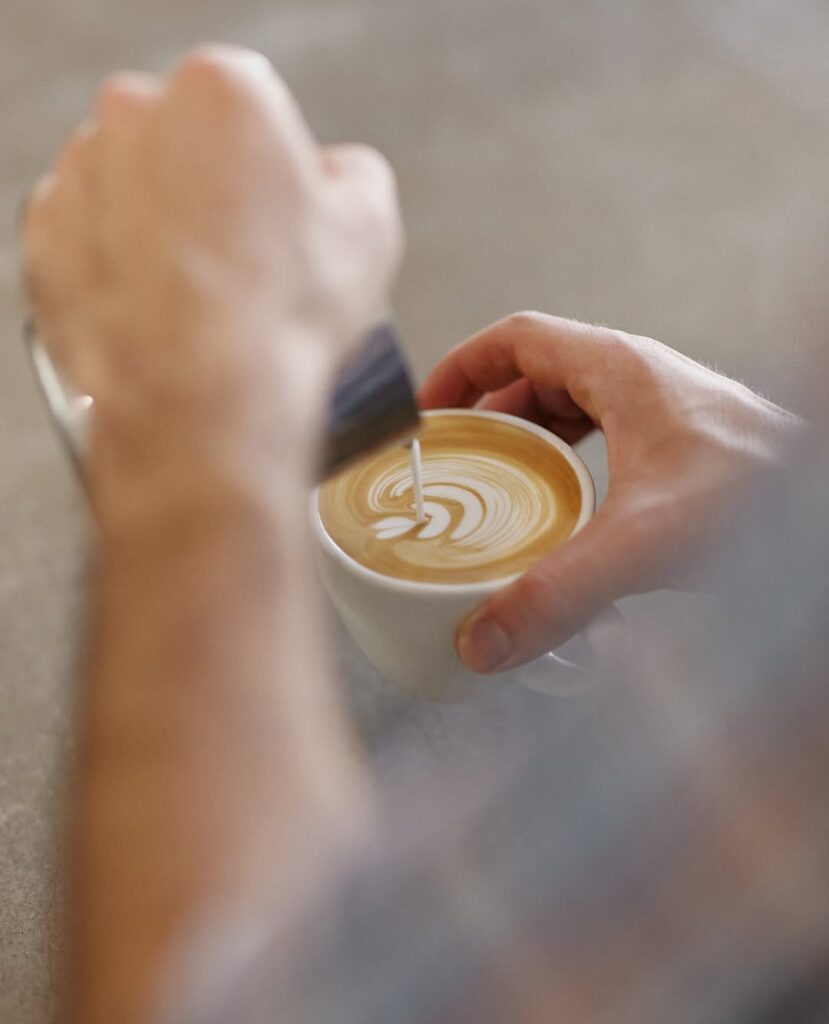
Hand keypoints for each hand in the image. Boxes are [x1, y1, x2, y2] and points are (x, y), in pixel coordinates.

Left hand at [20, 45, 401, 494]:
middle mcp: (135, 116)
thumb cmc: (280, 318)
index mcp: (222, 92)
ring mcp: (81, 178)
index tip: (286, 215)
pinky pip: (93, 239)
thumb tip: (337, 179)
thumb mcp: (371, 230)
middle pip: (187, 139)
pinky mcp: (45, 241)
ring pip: (134, 187)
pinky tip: (163, 311)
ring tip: (206, 297)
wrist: (203, 405)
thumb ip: (354, 176)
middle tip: (250, 259)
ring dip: (164, 224)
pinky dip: (121, 265)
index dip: (278, 167)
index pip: (255, 107)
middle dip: (215, 187)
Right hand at [419, 312, 801, 671]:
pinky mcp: (680, 447)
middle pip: (539, 376)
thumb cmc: (760, 494)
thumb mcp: (644, 540)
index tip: (430, 411)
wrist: (825, 508)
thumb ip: (560, 591)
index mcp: (618, 369)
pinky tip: (565, 511)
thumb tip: (482, 637)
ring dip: (530, 440)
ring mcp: (663, 410)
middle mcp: (639, 379)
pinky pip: (605, 439)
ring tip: (497, 487)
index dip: (462, 367)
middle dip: (489, 416)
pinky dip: (571, 464)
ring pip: (574, 408)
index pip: (518, 338)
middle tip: (455, 462)